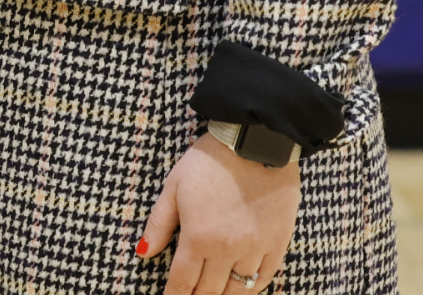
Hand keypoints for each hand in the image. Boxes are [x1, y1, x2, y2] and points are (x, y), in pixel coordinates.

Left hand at [138, 134, 298, 293]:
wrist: (254, 143)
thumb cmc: (209, 161)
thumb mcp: (173, 187)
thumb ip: (159, 223)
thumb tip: (144, 252)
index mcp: (198, 237)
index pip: (183, 282)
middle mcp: (227, 250)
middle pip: (209, 292)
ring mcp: (255, 250)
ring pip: (238, 291)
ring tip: (212, 294)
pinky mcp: (278, 244)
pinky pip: (264, 279)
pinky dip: (251, 288)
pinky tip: (241, 288)